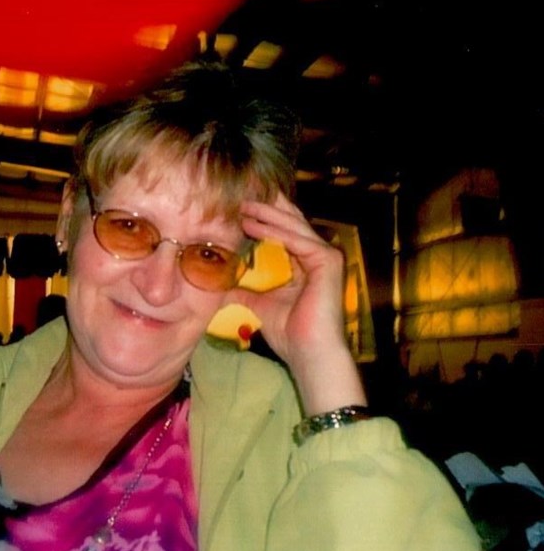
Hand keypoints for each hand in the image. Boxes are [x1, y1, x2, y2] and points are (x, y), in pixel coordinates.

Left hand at [229, 193, 366, 412]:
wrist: (309, 354)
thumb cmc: (290, 335)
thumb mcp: (260, 306)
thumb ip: (245, 292)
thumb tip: (222, 286)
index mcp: (306, 266)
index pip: (286, 234)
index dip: (266, 219)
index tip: (242, 210)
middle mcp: (319, 257)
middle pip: (292, 224)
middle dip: (269, 208)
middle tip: (244, 196)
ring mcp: (326, 258)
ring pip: (294, 227)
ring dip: (268, 214)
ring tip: (244, 205)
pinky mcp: (328, 262)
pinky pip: (297, 240)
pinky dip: (275, 230)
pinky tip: (254, 223)